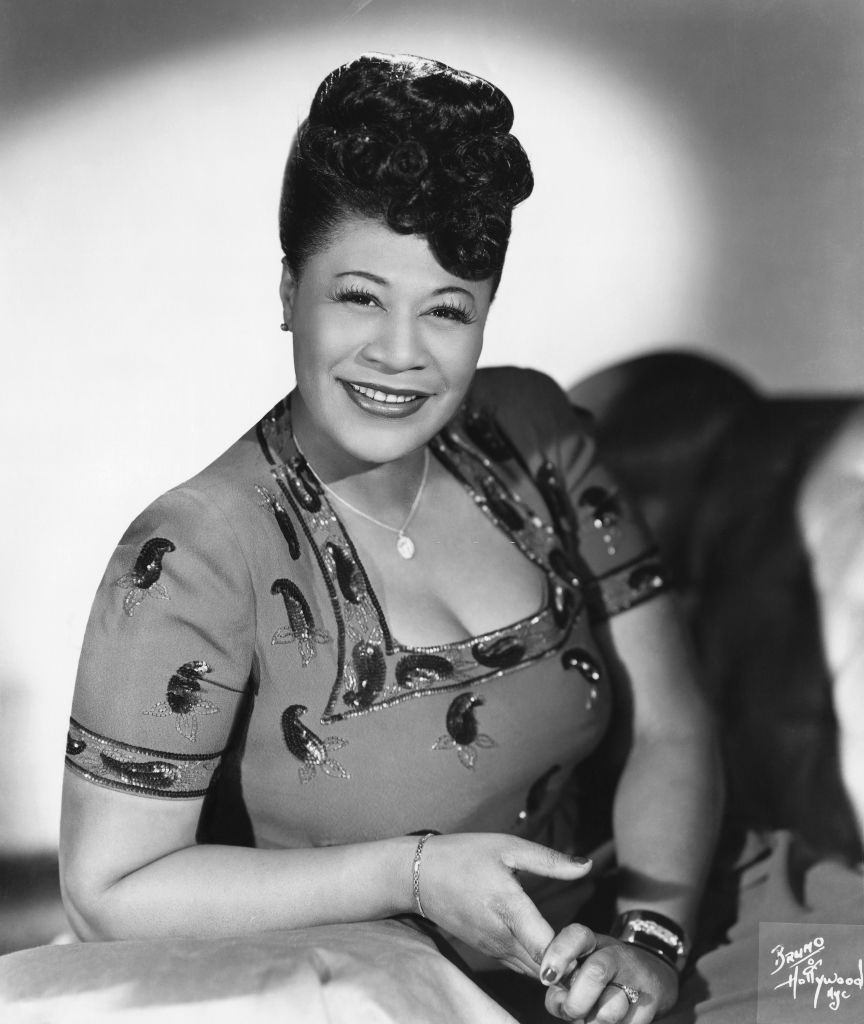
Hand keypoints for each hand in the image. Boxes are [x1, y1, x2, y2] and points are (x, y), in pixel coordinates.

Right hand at [415, 833, 591, 976]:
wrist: (418, 875)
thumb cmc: (464, 855)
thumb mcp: (507, 846)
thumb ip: (549, 860)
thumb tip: (587, 865)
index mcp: (509, 907)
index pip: (547, 948)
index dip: (573, 953)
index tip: (592, 943)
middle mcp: (501, 936)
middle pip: (545, 968)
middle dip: (572, 964)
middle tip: (593, 949)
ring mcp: (492, 948)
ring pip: (534, 972)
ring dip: (557, 967)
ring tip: (578, 949)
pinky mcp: (487, 951)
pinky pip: (521, 967)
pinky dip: (540, 964)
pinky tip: (554, 949)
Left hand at [540, 926, 678, 1021]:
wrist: (653, 975)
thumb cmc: (602, 975)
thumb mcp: (579, 969)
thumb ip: (561, 984)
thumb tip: (560, 1003)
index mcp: (592, 942)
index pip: (576, 936)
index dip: (559, 954)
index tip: (547, 977)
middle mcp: (616, 955)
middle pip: (595, 973)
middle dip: (576, 1002)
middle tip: (571, 1012)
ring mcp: (637, 978)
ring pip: (611, 1011)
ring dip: (595, 1022)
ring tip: (595, 1017)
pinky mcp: (651, 1004)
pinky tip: (616, 1020)